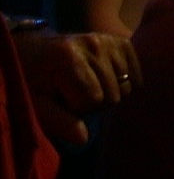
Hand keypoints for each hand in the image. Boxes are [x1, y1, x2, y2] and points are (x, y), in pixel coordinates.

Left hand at [15, 31, 140, 144]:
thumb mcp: (34, 104)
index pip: (94, 100)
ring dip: (110, 93)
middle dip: (96, 103)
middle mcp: (94, 44)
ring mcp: (110, 41)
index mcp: (70, 58)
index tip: (62, 100)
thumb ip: (57, 122)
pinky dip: (124, 83)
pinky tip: (104, 79)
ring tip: (88, 85)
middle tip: (75, 94)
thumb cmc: (32, 81)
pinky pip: (136, 74)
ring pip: (128, 86)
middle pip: (114, 94)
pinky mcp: (121, 41)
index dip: (78, 109)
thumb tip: (84, 138)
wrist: (34, 51)